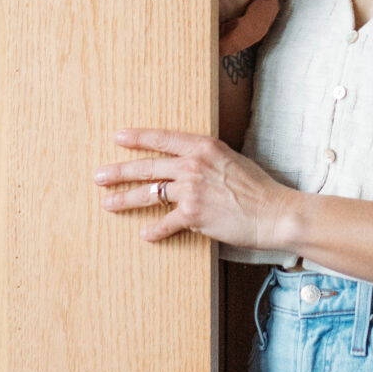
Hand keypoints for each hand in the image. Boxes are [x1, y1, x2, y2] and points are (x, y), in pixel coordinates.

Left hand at [96, 129, 295, 247]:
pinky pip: (166, 223)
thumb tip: (188, 160)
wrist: (273, 212)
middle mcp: (193, 164)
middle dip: (119, 172)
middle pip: (147, 167)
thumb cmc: (257, 187)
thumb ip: (207, 158)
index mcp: (203, 146)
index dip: (137, 138)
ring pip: (149, 194)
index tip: (118, 137)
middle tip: (99, 176)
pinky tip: (145, 233)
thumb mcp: (231, 159)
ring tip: (108, 203)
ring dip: (125, 200)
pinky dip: (154, 230)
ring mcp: (191, 189)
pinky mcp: (193, 215)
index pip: (162, 139)